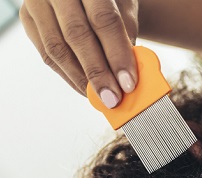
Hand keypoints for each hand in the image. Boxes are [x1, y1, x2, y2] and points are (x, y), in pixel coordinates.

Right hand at [20, 0, 138, 107]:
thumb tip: (126, 79)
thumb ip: (125, 39)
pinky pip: (47, 55)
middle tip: (113, 99)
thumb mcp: (124, 10)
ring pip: (57, 48)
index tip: (128, 84)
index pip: (103, 19)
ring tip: (101, 98)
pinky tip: (86, 89)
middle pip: (77, 35)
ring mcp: (37, 1)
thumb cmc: (111, 1)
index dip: (117, 54)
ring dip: (82, 80)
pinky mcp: (28, 19)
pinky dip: (69, 76)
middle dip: (98, 73)